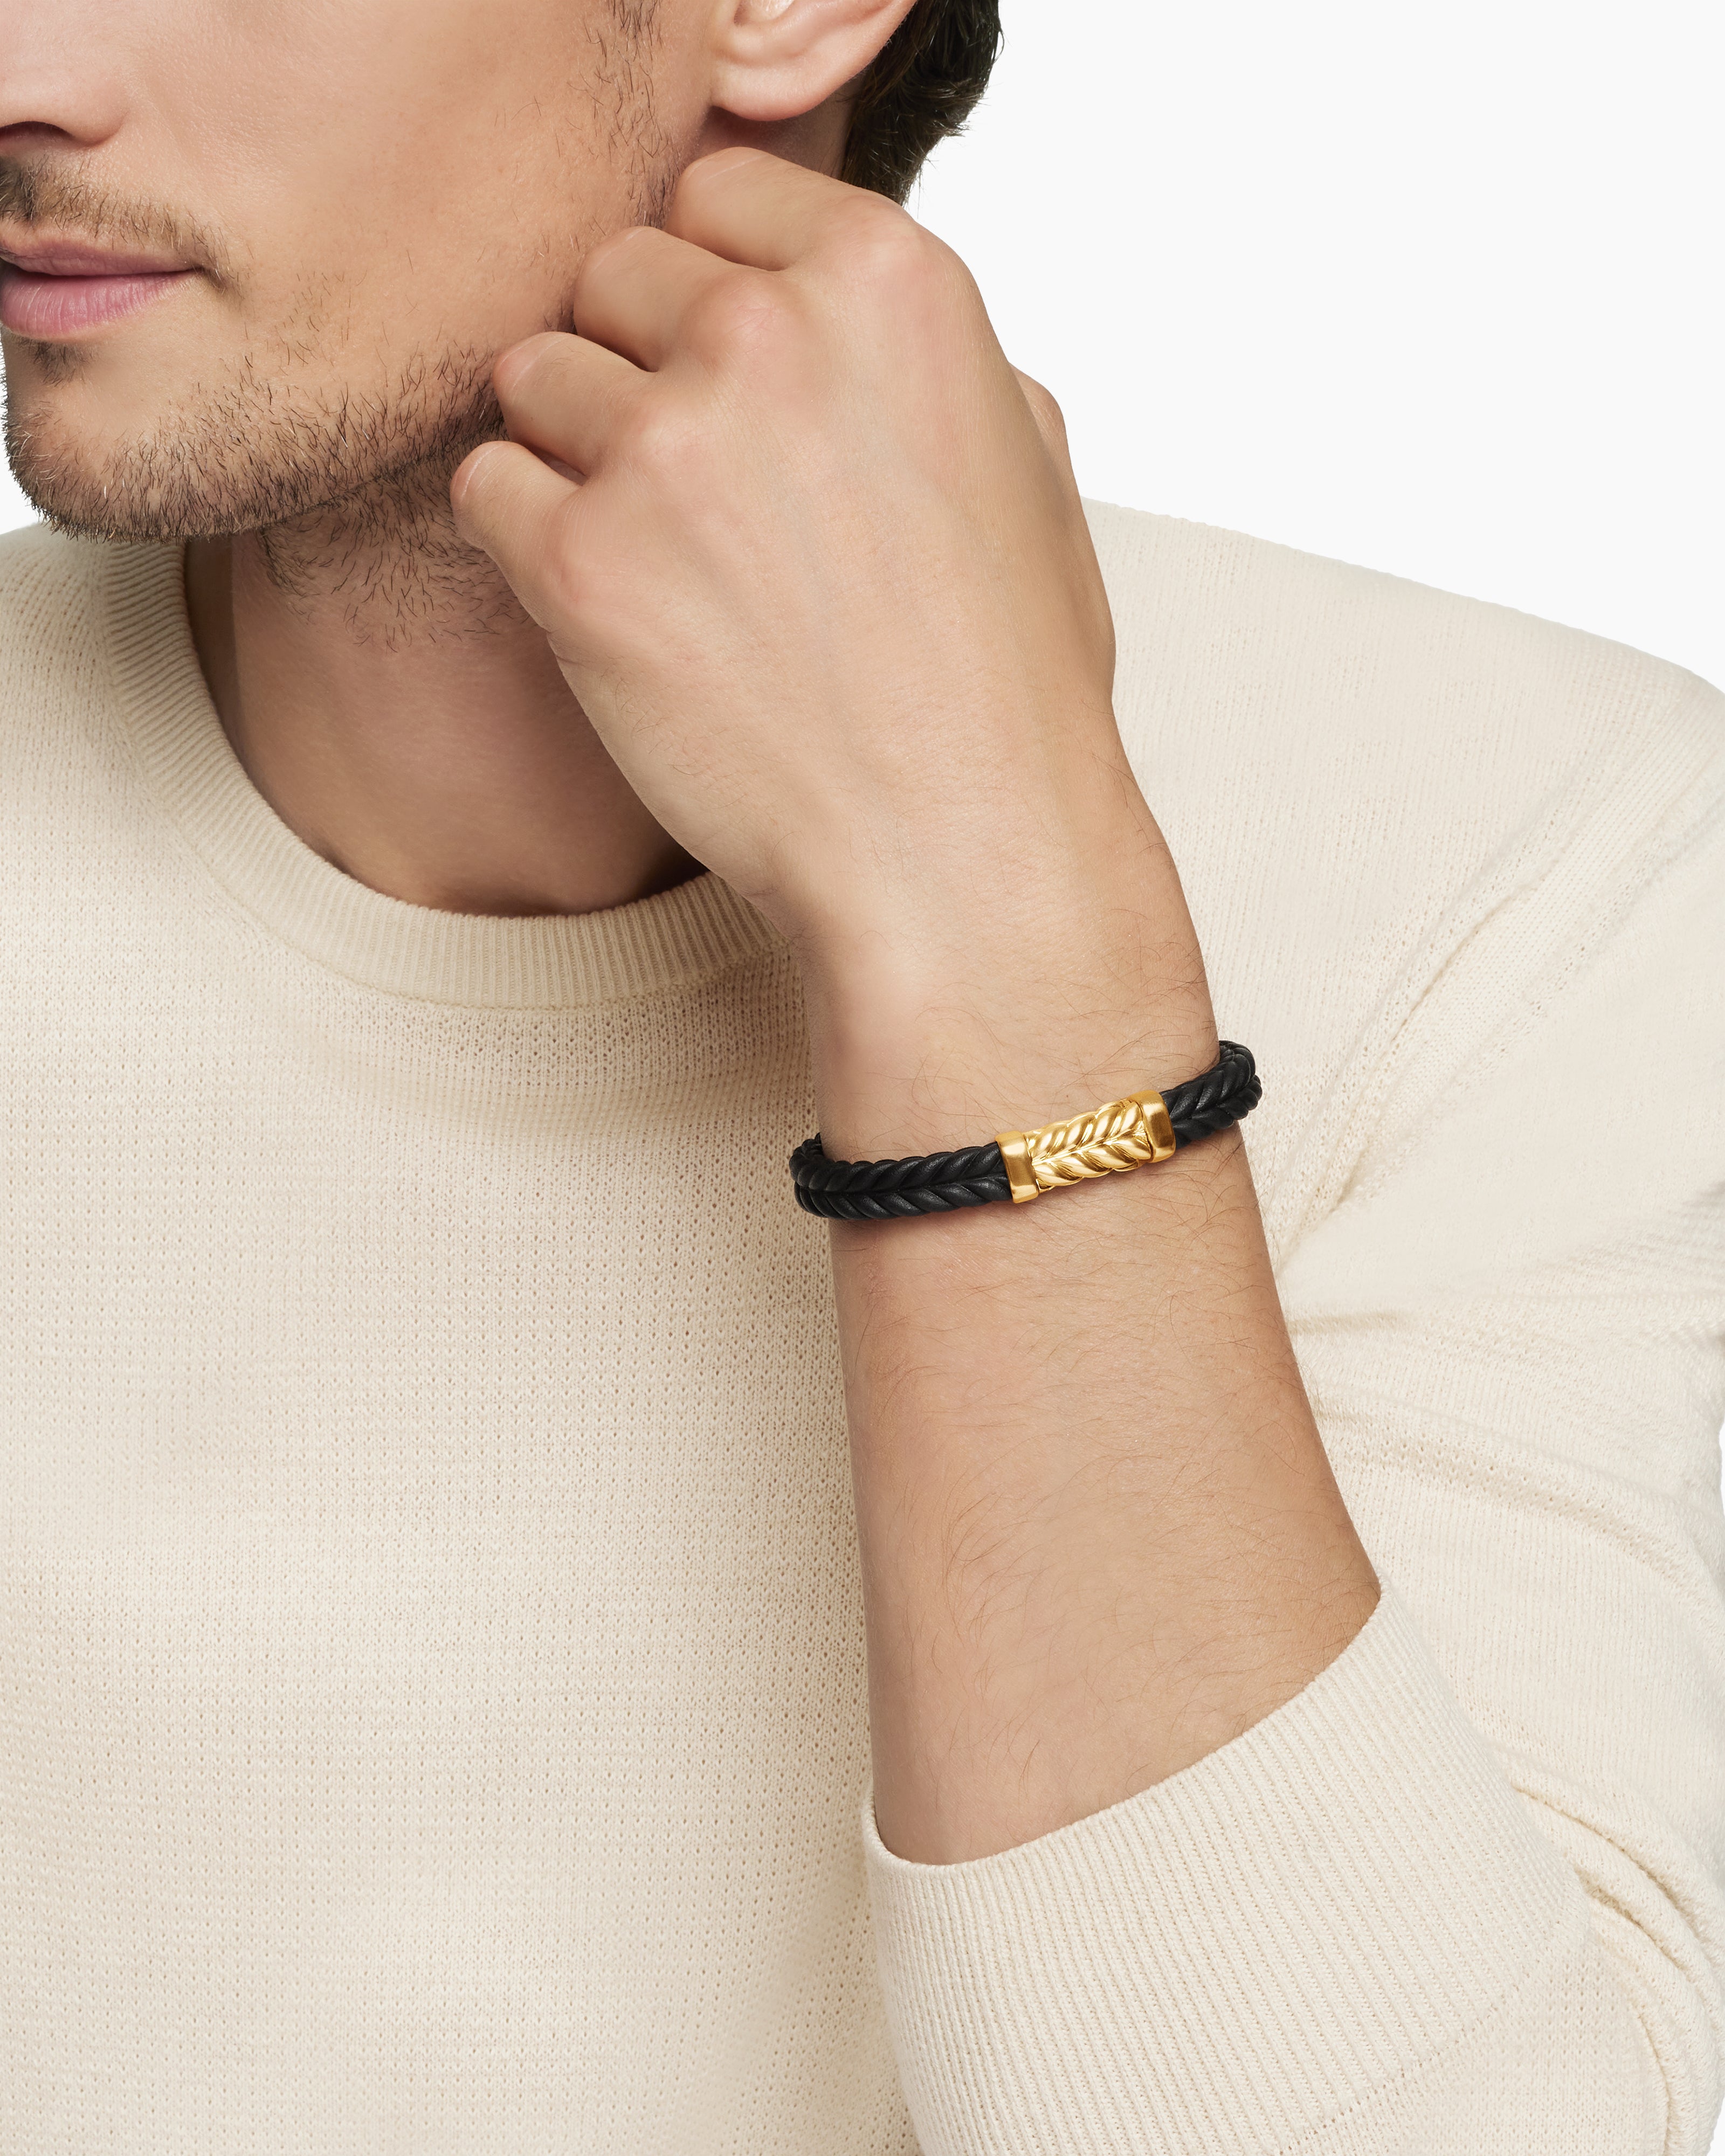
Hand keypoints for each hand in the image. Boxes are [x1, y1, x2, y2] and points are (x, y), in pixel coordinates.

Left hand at [453, 148, 1214, 1149]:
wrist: (959, 853)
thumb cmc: (1003, 681)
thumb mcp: (1023, 463)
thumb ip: (912, 350)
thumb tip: (826, 300)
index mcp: (889, 281)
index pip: (713, 197)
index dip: (710, 295)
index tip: (731, 382)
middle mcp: (770, 333)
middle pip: (609, 279)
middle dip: (638, 371)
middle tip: (702, 499)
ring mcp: (668, 444)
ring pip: (533, 378)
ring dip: (577, 459)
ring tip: (669, 567)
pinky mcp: (581, 560)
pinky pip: (486, 489)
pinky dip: (528, 545)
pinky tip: (614, 612)